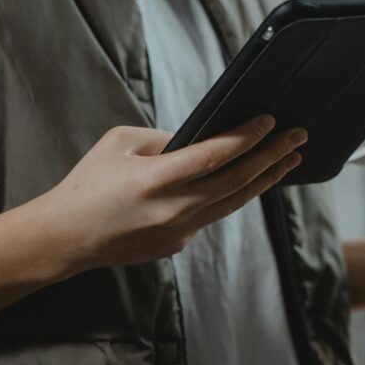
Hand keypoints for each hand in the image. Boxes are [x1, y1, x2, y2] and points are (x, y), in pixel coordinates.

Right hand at [38, 115, 305, 277]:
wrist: (66, 239)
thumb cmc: (88, 184)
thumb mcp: (119, 144)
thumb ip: (164, 140)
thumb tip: (201, 139)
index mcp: (154, 180)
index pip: (213, 156)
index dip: (246, 137)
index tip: (270, 120)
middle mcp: (173, 209)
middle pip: (236, 180)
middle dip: (272, 155)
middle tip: (298, 136)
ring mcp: (179, 231)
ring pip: (234, 202)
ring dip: (265, 178)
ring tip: (290, 159)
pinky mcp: (178, 244)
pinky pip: (213, 214)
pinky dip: (235, 195)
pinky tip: (252, 180)